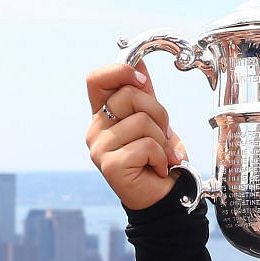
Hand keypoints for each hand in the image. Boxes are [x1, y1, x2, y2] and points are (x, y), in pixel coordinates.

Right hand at [85, 60, 190, 210]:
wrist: (164, 197)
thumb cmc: (158, 158)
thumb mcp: (153, 121)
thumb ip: (144, 95)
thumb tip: (140, 63)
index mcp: (103, 115)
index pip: (95, 79)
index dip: (119, 71)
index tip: (142, 79)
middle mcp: (95, 129)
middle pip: (128, 95)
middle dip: (158, 112)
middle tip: (164, 134)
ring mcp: (98, 148)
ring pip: (141, 121)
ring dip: (162, 140)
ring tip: (160, 156)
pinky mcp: (109, 165)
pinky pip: (145, 145)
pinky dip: (161, 157)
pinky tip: (158, 169)